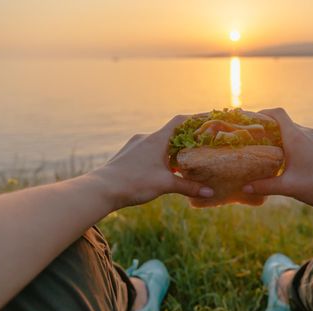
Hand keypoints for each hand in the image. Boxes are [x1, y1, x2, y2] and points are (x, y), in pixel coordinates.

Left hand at [90, 115, 213, 209]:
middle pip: (171, 132)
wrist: (101, 189)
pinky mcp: (127, 155)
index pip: (180, 121)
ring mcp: (135, 145)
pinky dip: (159, 156)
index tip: (209, 117)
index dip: (196, 118)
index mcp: (157, 139)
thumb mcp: (165, 185)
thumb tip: (210, 192)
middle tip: (200, 144)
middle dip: (186, 137)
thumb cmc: (134, 183)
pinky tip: (162, 169)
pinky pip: (148, 151)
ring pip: (158, 143)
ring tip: (183, 160)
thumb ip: (189, 187)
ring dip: (172, 149)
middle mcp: (146, 138)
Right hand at [242, 108, 312, 208]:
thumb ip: (264, 186)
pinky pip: (301, 138)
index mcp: (296, 137)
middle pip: (282, 122)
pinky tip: (285, 160)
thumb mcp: (289, 187)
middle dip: (266, 129)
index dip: (261, 114)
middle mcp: (306, 133)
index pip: (276, 113)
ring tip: (265, 151)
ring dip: (278, 137)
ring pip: (292, 131)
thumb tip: (244, 187)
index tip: (248, 122)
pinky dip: (289, 143)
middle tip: (251, 140)